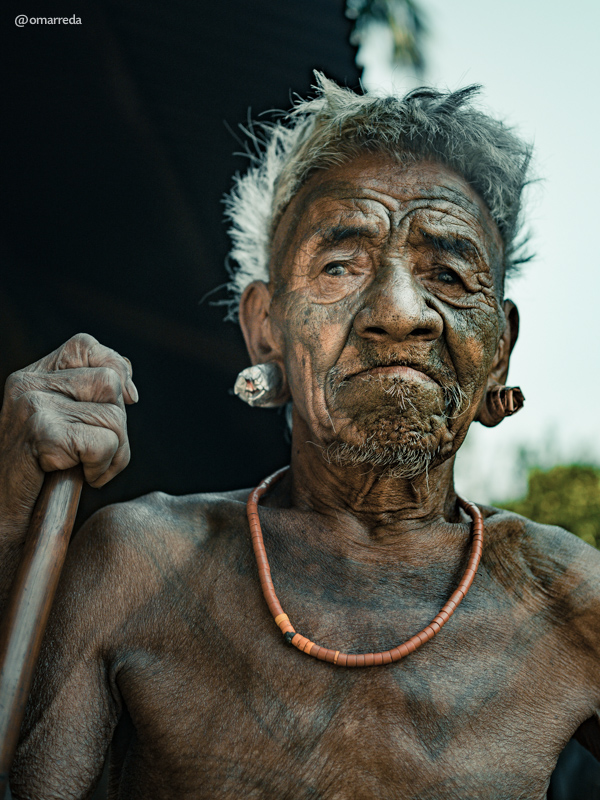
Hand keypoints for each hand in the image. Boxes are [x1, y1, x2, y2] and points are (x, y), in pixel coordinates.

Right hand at [0, 333, 137, 533]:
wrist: (3, 517)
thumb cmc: (40, 476)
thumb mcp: (64, 425)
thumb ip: (92, 397)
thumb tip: (130, 392)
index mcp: (30, 376)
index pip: (85, 346)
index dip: (114, 367)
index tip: (125, 399)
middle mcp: (27, 383)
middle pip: (110, 385)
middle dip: (117, 425)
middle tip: (93, 453)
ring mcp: (33, 406)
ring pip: (113, 417)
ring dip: (113, 452)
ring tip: (84, 467)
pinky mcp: (42, 433)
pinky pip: (104, 444)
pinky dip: (102, 468)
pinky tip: (77, 477)